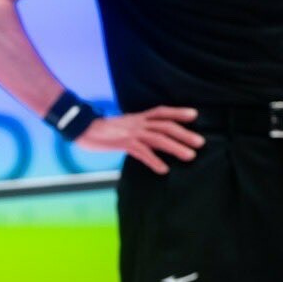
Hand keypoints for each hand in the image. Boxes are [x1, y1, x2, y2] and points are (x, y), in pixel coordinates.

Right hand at [77, 106, 203, 174]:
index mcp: (138, 117)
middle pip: (166, 126)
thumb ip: (136, 129)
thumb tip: (148, 138)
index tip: (194, 115)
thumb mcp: (122, 126)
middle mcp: (138, 123)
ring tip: (190, 156)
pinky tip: (163, 169)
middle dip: (184, 134)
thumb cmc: (101, 130)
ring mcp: (131, 133)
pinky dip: (154, 160)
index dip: (178, 112)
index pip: (162, 112)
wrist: (82, 129)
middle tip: (200, 143)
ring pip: (159, 138)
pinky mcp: (123, 143)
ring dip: (176, 147)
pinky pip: (142, 152)